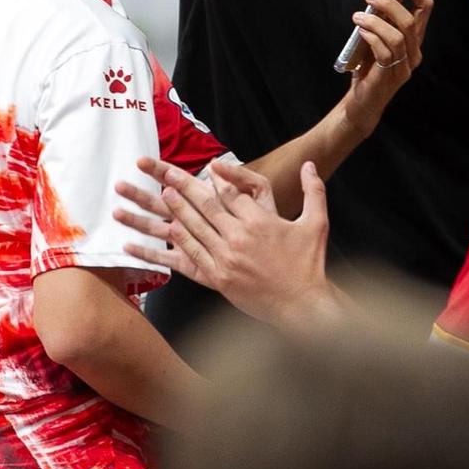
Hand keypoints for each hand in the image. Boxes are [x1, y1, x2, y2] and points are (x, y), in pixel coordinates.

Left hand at [114, 156, 336, 329]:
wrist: (303, 305)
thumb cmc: (310, 264)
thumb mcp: (317, 223)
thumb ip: (314, 190)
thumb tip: (309, 164)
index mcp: (259, 221)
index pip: (230, 192)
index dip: (215, 176)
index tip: (205, 164)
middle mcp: (238, 237)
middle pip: (204, 206)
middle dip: (182, 185)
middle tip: (162, 170)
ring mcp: (225, 258)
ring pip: (192, 228)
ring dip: (170, 210)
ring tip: (156, 194)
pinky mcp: (217, 278)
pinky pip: (187, 258)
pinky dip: (167, 247)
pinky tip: (152, 237)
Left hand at [341, 0, 432, 129]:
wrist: (362, 104)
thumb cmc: (368, 70)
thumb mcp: (376, 41)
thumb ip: (380, 23)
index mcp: (413, 41)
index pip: (425, 10)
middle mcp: (414, 53)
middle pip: (411, 21)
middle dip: (390, 4)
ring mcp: (404, 67)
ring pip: (397, 36)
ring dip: (375, 22)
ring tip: (358, 17)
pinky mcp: (390, 78)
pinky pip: (384, 53)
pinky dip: (372, 38)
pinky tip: (361, 33)